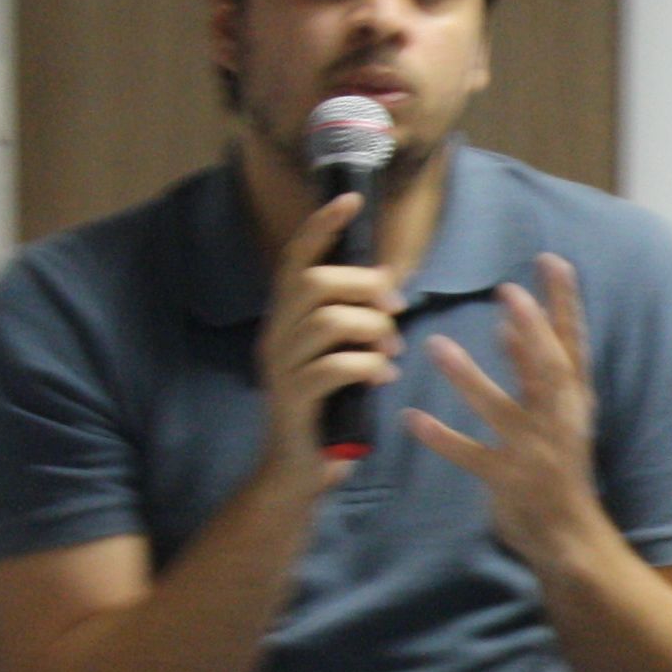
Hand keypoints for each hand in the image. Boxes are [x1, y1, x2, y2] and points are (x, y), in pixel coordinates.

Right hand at [256, 190, 400, 479]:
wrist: (299, 472)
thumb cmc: (330, 410)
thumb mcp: (343, 355)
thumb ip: (356, 322)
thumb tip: (388, 287)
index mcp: (286, 319)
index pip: (296, 259)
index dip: (321, 227)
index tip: (350, 199)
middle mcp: (275, 335)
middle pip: (315, 283)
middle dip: (363, 287)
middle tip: (395, 309)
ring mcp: (280, 367)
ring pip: (326, 321)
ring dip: (372, 329)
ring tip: (391, 350)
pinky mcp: (293, 400)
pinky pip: (333, 367)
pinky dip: (367, 366)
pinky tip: (383, 376)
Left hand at [408, 252, 608, 570]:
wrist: (571, 538)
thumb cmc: (560, 469)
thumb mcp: (556, 416)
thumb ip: (531, 373)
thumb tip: (509, 326)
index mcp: (574, 404)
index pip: (573, 346)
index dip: (565, 304)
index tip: (552, 262)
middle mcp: (560, 423)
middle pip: (549, 371)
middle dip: (532, 332)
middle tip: (508, 291)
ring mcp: (534, 454)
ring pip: (502, 411)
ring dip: (470, 378)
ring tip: (436, 345)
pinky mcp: (507, 483)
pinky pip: (471, 457)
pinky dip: (442, 438)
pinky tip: (412, 417)